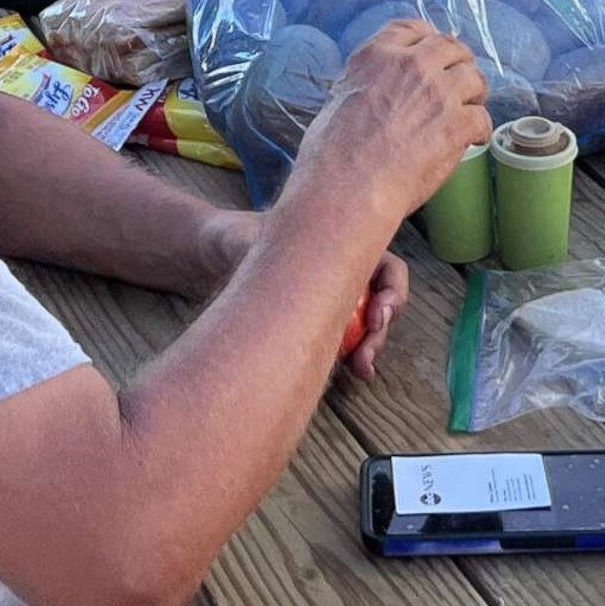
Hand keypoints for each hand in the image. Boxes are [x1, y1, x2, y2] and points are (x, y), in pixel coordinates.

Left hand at [189, 211, 411, 381]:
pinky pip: (345, 340)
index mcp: (338, 242)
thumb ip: (254, 242)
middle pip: (381, 300)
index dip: (391, 290)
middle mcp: (342, 269)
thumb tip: (259, 250)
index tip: (377, 315)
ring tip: (361, 367)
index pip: (384, 265)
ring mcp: (332, 298)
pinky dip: (354, 356)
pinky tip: (354, 369)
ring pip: (367, 324)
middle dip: (382, 328)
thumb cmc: (234, 238)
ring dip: (371, 346)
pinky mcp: (315, 323)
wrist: (213, 258)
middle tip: (366, 354)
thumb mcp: (245, 236)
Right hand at [299, 18, 492, 221]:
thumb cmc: (332, 154)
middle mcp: (411, 65)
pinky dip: (480, 129)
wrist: (347, 188)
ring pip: (474, 78)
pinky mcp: (456, 124)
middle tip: (458, 81)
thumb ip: (366, 81)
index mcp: (376, 55)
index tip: (434, 53)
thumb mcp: (339, 98)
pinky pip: (482, 117)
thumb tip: (379, 89)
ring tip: (469, 109)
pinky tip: (473, 140)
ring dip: (474, 93)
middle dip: (458, 61)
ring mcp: (437, 93)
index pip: (411, 28)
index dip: (428, 39)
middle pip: (450, 46)